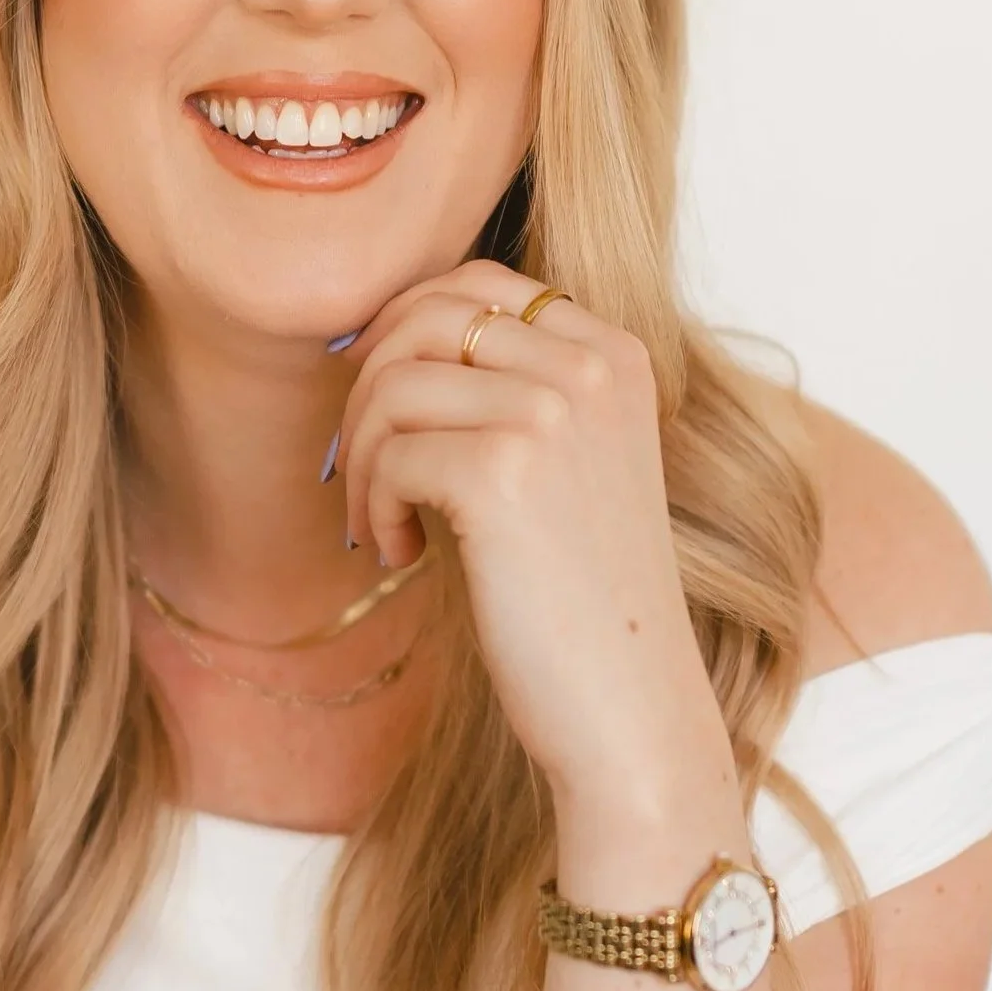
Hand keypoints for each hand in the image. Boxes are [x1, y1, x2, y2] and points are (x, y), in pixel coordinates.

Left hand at [332, 261, 732, 834]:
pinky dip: (376, 505)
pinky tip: (401, 555)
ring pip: (395, 384)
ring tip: (383, 524)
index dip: (406, 330)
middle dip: (369, 389)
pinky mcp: (504, 470)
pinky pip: (391, 452)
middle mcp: (593, 367)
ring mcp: (554, 412)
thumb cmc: (581, 601)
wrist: (627, 706)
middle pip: (428, 317)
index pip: (481, 284)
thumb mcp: (565, 468)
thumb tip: (380, 339)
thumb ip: (506, 394)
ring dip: (364, 458)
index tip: (376, 400)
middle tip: (365, 470)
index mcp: (616, 355)